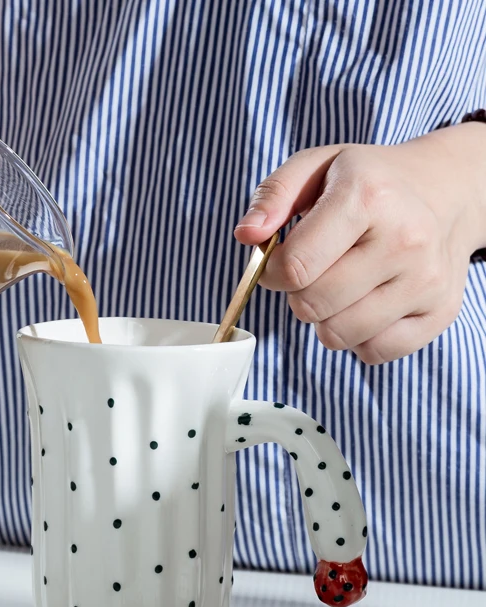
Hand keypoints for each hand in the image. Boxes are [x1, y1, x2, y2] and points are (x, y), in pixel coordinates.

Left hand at [234, 124, 485, 363]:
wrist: (447, 191)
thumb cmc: (369, 183)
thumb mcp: (316, 166)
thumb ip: (272, 196)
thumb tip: (246, 235)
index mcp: (368, 197)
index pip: (295, 267)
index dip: (272, 272)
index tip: (279, 262)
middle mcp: (404, 240)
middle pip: (313, 306)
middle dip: (298, 295)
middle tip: (314, 272)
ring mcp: (426, 280)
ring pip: (338, 336)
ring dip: (326, 319)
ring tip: (342, 285)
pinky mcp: (440, 312)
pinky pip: (373, 352)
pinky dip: (359, 337)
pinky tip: (367, 303)